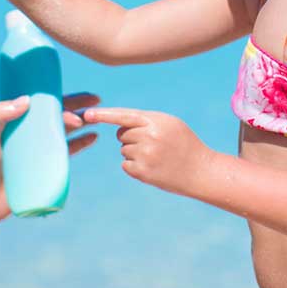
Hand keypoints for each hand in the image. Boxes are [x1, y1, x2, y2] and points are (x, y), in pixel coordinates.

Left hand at [0, 92, 99, 222]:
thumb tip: (27, 100)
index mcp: (18, 120)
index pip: (43, 103)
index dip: (61, 95)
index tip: (75, 92)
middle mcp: (31, 131)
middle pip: (59, 113)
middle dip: (79, 106)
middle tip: (96, 101)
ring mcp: (40, 148)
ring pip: (66, 129)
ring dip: (83, 122)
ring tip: (97, 118)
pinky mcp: (47, 165)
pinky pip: (69, 150)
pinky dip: (82, 142)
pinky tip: (93, 137)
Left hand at [83, 107, 212, 196]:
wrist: (200, 170)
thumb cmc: (185, 144)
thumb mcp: (170, 123)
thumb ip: (146, 120)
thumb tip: (119, 126)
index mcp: (155, 121)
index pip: (124, 115)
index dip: (103, 115)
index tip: (86, 115)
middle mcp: (148, 137)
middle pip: (121, 133)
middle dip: (130, 137)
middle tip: (152, 143)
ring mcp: (144, 155)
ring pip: (123, 149)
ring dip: (134, 152)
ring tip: (156, 156)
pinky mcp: (142, 172)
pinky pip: (125, 164)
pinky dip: (134, 166)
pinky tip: (152, 167)